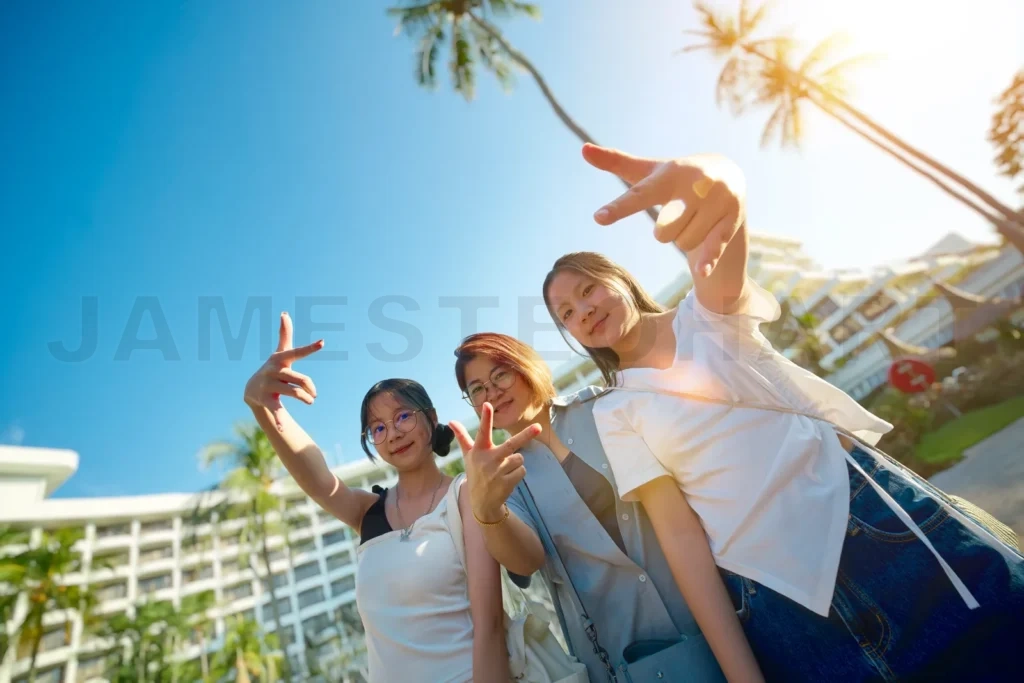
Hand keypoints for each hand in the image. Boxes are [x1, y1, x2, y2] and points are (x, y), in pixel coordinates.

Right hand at [243, 312, 323, 429]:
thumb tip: (284, 313)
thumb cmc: (273, 369)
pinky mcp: (265, 400)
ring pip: (293, 392)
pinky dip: (280, 419)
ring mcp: (268, 386)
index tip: (323, 342)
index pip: (297, 352)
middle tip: (314, 394)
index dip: (310, 348)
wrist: (251, 390)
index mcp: (280, 359)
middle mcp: (274, 371)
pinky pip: (276, 410)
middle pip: (299, 378)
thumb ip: (284, 335)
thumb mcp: (279, 353)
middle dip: (309, 387)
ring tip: (310, 401)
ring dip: (304, 398)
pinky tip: (284, 429)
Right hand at [449, 403, 540, 522]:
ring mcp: (498, 472)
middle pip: (511, 444)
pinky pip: (522, 470)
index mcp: (479, 450)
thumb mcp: (468, 455)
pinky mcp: (508, 482)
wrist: (482, 502)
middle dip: (526, 435)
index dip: (485, 418)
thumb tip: (450, 421)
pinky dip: (518, 473)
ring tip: (503, 471)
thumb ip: (462, 437)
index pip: (482, 431)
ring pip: (519, 458)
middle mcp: (488, 460)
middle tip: (538, 427)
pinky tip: (507, 479)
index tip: (487, 404)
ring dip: (515, 463)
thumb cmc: (476, 472)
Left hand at [584, 143, 745, 276]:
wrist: (730, 173)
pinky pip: (713, 246)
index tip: (598, 218)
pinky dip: (707, 259)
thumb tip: (583, 149)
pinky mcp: (731, 219)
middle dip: (665, 232)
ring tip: (695, 218)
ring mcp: (716, 202)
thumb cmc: (676, 177)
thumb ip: (617, 162)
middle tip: (678, 214)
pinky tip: (701, 270)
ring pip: (684, 243)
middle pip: (663, 233)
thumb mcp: (650, 171)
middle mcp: (695, 185)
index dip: (619, 208)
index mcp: (670, 173)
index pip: (640, 195)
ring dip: (684, 238)